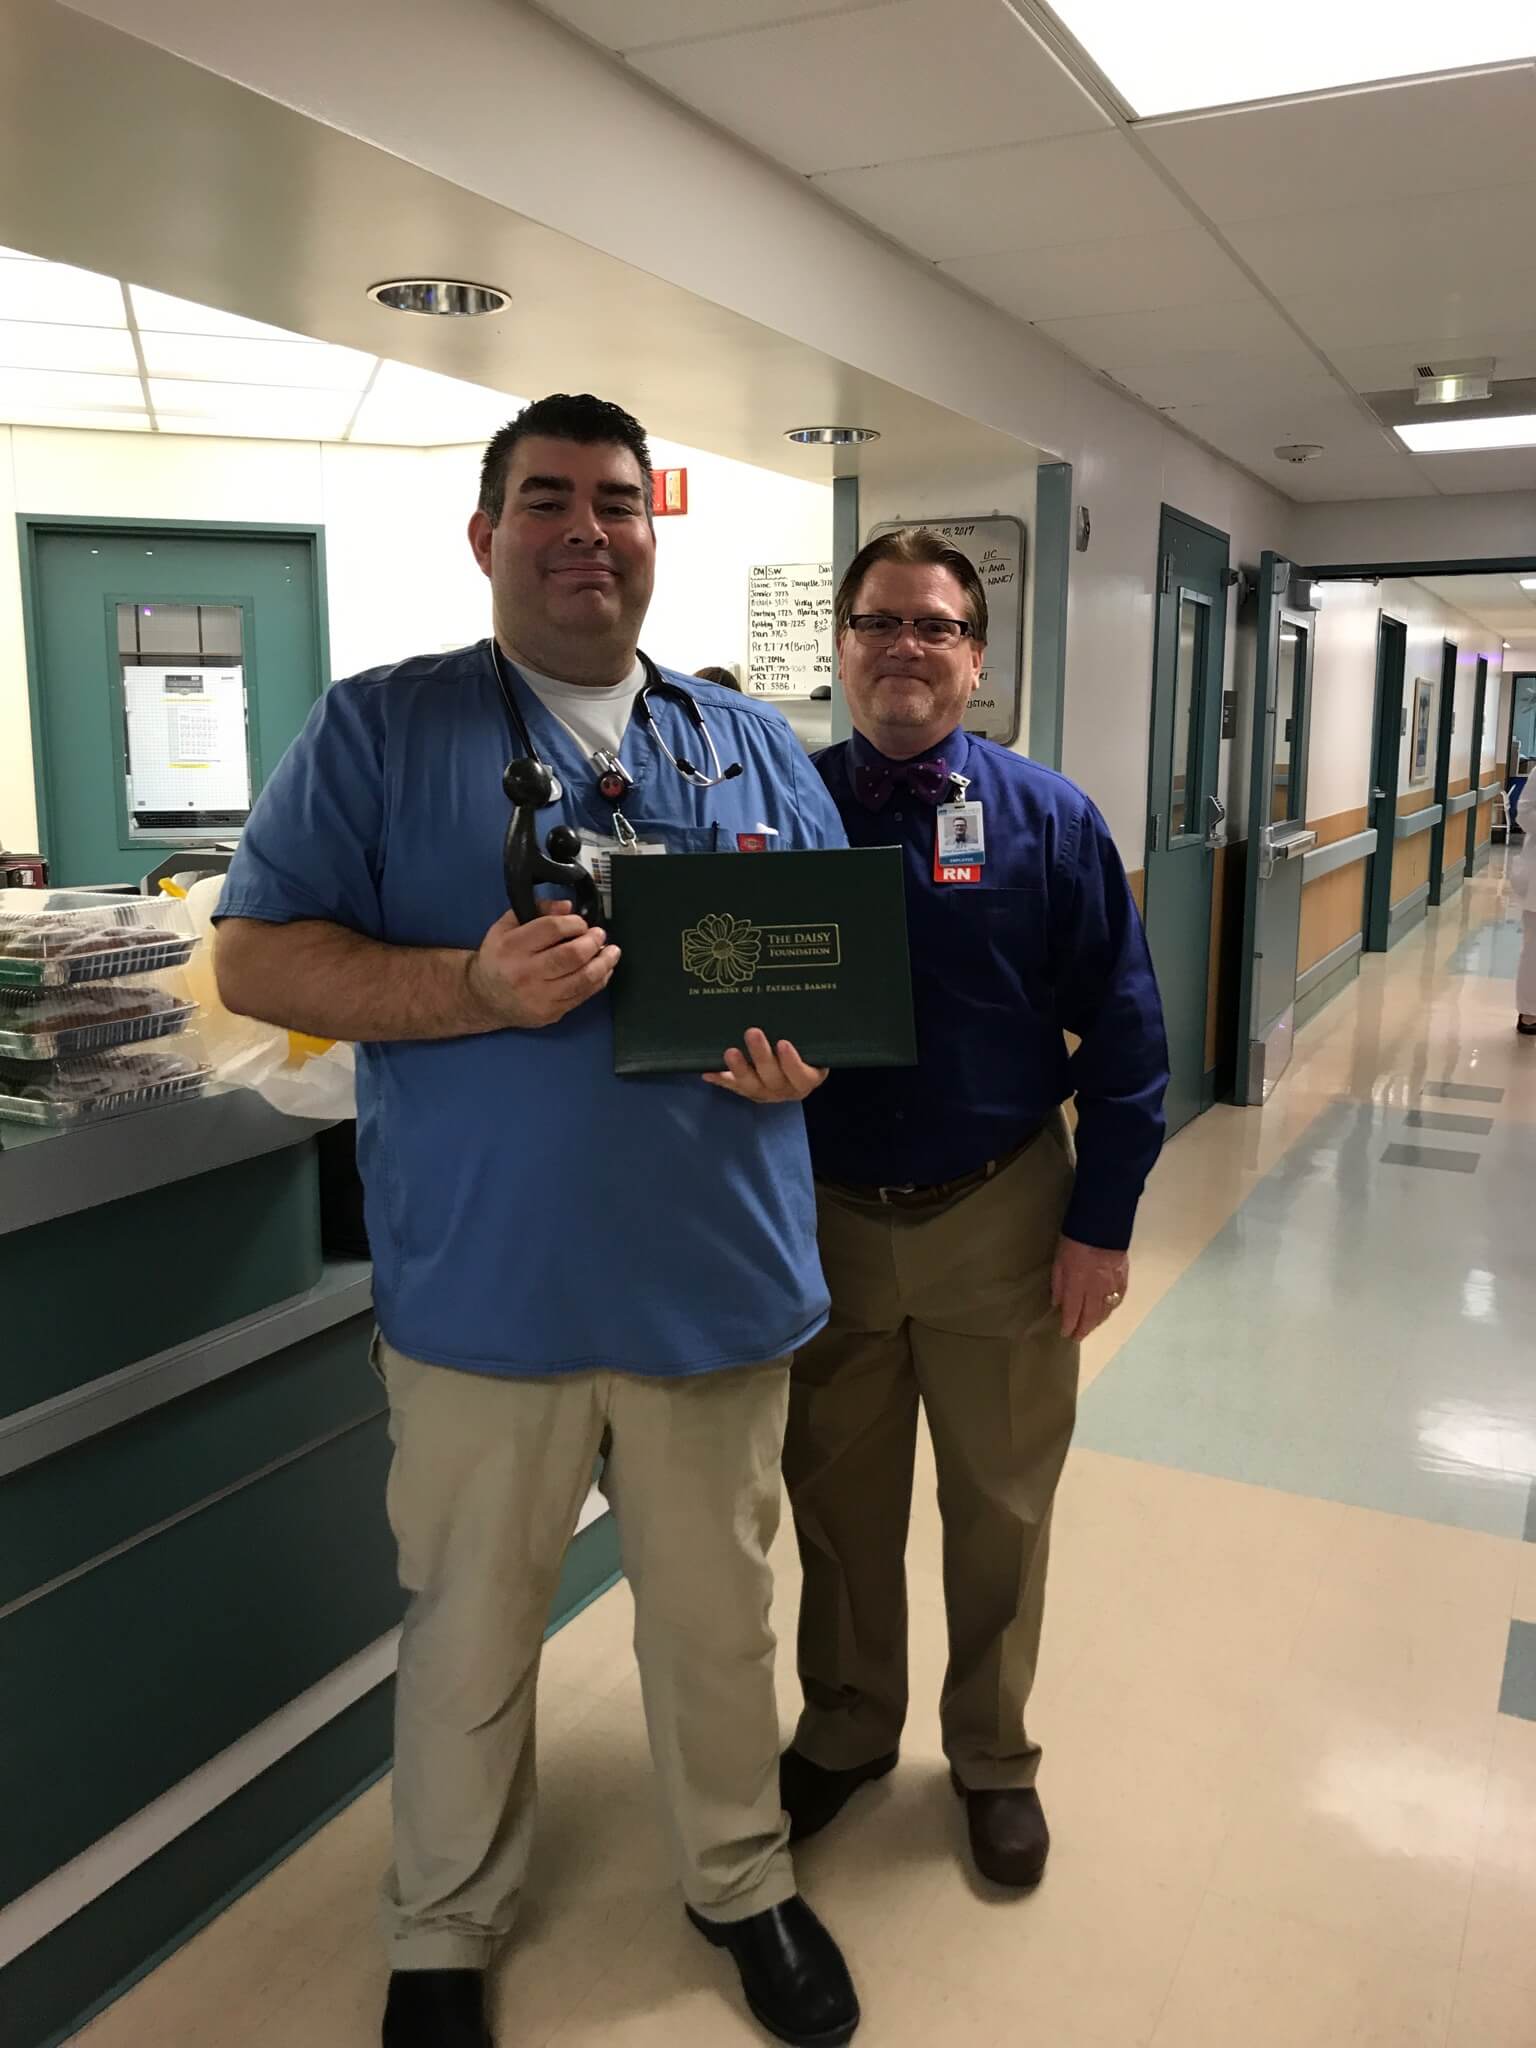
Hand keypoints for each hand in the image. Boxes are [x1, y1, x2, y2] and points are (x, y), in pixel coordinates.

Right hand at [467, 899, 619, 1028]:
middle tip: (600, 935)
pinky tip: (604, 970)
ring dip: (604, 963)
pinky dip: (599, 981)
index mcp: (512, 946)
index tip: (580, 923)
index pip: (552, 929)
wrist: (484, 997)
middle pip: (571, 955)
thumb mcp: (506, 926)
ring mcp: (539, 996)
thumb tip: (567, 907)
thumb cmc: (498, 956)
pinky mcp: (551, 1012)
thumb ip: (536, 910)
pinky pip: (582, 995)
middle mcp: (525, 973)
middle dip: (593, 942)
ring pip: (582, 979)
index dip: (574, 923)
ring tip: (612, 952)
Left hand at [702, 1028, 827, 1103]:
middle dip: (762, 1056)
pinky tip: (708, 1070)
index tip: (783, 1043)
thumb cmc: (806, 1046)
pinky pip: (733, 1086)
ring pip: (752, 1085)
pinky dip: (720, 1078)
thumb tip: (801, 995)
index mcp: (808, 1078)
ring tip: (730, 1052)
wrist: (798, 1062)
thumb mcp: (811, 1040)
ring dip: (739, 1069)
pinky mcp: (747, 1090)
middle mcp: (787, 1089)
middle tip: (752, 1032)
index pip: (802, 1075)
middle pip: (774, 1079)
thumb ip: (806, 1030)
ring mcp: (766, 1092)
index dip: (792, 1062)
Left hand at [1051, 1236, 1128, 1341]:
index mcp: (1078, 1284)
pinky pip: (1118, 1299)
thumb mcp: (1059, 1260)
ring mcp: (1111, 1285)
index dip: (1069, 1325)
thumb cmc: (1074, 1240)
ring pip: (1106, 1311)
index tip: (1065, 1334)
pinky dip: (1111, 1308)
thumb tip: (1057, 1303)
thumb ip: (1058, 1283)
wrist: (1102, 1224)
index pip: (1073, 1312)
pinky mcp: (1123, 1278)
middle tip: (1078, 1337)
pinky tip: (1107, 1311)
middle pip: (1091, 1316)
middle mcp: (1096, 1289)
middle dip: (1084, 1329)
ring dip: (1097, 1322)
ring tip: (1090, 1327)